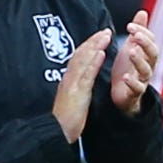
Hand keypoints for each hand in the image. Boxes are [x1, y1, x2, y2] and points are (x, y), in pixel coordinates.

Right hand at [53, 28, 110, 142]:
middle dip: (93, 41)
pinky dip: (93, 62)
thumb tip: (82, 82)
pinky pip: (86, 75)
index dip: (88, 46)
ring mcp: (72, 84)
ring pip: (83, 60)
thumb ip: (76, 89)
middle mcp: (69, 79)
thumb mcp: (72, 101)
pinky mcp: (77, 93)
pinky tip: (100, 53)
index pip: (78, 59)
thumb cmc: (64, 120)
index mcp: (68, 81)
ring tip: (105, 35)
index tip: (98, 37)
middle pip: (81, 55)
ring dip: (95, 46)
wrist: (56, 132)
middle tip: (105, 30)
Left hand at [110, 10, 157, 115]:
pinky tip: (126, 76)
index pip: (150, 40)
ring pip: (146, 70)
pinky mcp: (134, 93)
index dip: (143, 32)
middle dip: (145, 44)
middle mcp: (148, 67)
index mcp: (147, 55)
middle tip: (135, 36)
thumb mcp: (131, 47)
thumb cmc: (127, 68)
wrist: (121, 94)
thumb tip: (142, 12)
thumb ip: (138, 31)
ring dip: (139, 60)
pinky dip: (132, 82)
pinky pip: (137, 88)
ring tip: (131, 52)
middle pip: (153, 54)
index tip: (130, 26)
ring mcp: (142, 80)